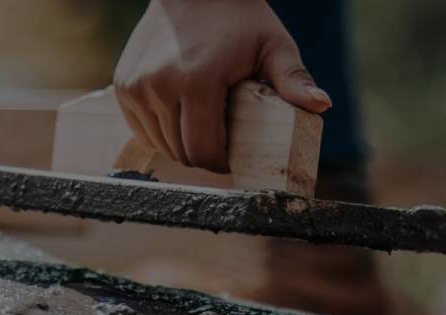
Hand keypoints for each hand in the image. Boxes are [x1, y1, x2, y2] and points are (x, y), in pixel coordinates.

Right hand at [113, 0, 328, 171]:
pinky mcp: (124, 86)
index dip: (222, 162)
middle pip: (181, 151)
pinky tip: (178, 117)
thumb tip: (321, 104)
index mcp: (197, 81)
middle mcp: (159, 85)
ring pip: (160, 144)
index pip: (205, 150)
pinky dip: (159, 131)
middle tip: (221, 143)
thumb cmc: (240, 19)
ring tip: (202, 128)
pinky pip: (141, 128)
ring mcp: (136, 87)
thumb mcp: (274, 46)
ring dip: (181, 144)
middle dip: (203, 155)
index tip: (234, 156)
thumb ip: (293, 80)